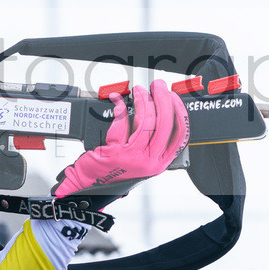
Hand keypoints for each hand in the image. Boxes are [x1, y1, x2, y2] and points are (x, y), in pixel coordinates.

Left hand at [56, 80, 189, 196]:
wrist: (89, 183)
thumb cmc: (113, 170)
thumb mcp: (140, 159)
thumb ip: (150, 140)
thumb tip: (156, 110)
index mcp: (160, 162)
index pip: (180, 136)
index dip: (180, 112)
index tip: (174, 97)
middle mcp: (150, 162)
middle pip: (164, 125)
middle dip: (162, 100)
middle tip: (158, 86)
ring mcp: (134, 158)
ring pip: (145, 122)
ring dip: (143, 101)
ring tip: (139, 91)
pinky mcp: (117, 152)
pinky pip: (123, 123)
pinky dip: (121, 108)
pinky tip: (118, 100)